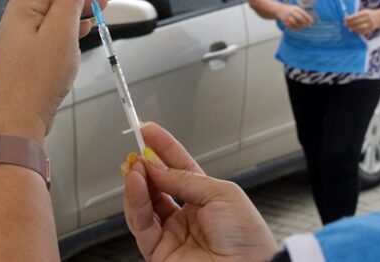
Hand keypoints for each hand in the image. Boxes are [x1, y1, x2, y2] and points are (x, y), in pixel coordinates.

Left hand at [0, 0, 118, 142]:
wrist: (19, 120)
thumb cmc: (36, 78)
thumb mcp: (60, 32)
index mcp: (24, 5)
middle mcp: (23, 16)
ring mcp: (27, 35)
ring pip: (58, 9)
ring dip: (82, 2)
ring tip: (107, 0)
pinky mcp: (34, 52)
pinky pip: (56, 28)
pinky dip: (75, 23)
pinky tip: (90, 23)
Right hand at [122, 123, 278, 261]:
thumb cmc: (247, 237)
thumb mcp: (221, 193)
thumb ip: (184, 179)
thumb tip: (156, 166)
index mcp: (206, 199)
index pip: (178, 168)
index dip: (162, 148)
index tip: (147, 130)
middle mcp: (186, 216)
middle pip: (156, 185)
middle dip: (144, 165)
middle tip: (135, 148)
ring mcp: (171, 235)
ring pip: (143, 204)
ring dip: (136, 182)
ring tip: (133, 164)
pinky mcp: (158, 252)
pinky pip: (141, 223)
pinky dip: (135, 201)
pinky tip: (134, 183)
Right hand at [277, 4, 312, 29]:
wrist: (279, 9)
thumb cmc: (290, 9)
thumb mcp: (296, 8)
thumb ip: (302, 13)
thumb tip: (309, 20)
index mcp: (295, 8)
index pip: (303, 13)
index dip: (308, 18)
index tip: (312, 22)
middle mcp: (291, 12)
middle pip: (299, 18)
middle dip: (304, 22)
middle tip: (308, 26)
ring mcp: (287, 16)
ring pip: (294, 22)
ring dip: (299, 26)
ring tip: (302, 27)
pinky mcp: (284, 21)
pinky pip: (290, 25)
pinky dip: (294, 28)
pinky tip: (297, 29)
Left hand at [345, 9, 379, 34]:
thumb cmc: (369, 14)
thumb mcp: (364, 11)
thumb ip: (356, 14)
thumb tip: (346, 18)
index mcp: (366, 13)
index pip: (356, 16)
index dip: (349, 18)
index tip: (345, 19)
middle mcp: (368, 19)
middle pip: (357, 22)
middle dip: (350, 24)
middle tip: (345, 24)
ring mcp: (370, 25)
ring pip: (359, 28)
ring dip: (352, 28)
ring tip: (349, 28)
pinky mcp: (370, 29)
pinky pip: (362, 31)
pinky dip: (357, 31)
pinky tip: (354, 30)